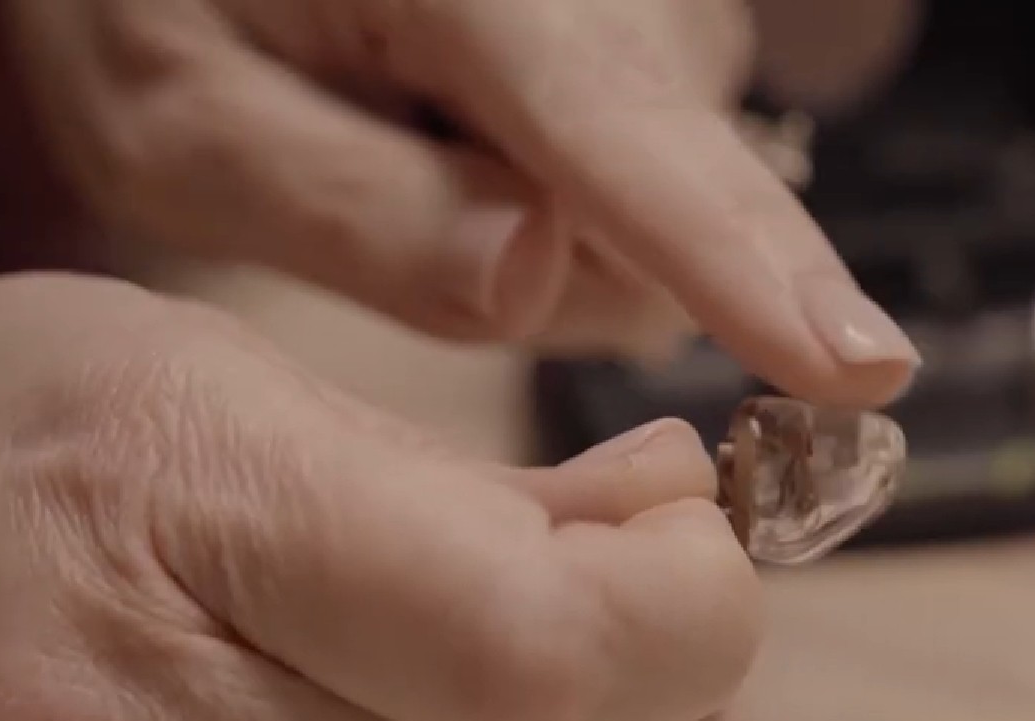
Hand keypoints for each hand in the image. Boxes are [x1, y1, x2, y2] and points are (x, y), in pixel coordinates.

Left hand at [4, 0, 920, 404]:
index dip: (742, 262)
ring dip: (546, 217)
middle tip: (376, 177)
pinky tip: (466, 118)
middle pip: (662, 206)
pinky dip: (565, 182)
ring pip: (666, 203)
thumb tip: (532, 282)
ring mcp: (659, 2)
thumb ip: (352, 212)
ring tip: (407, 125)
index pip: (627, 137)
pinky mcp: (669, 30)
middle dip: (543, 253)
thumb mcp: (177, 121)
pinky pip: (661, 176)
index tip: (857, 370)